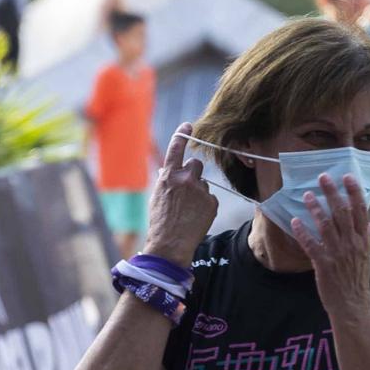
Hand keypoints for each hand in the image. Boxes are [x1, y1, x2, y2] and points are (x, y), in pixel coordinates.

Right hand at [145, 124, 219, 263]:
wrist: (170, 244)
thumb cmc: (160, 221)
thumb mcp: (157, 195)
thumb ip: (167, 179)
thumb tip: (172, 170)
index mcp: (169, 175)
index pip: (176, 147)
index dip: (182, 134)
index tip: (189, 125)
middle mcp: (186, 179)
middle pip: (196, 164)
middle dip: (193, 173)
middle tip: (187, 189)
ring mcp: (200, 190)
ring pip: (203, 182)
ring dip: (198, 191)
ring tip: (188, 209)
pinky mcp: (212, 202)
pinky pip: (210, 198)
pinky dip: (204, 205)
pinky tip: (195, 217)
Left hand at [289, 173, 369, 320]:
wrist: (353, 306)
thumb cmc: (358, 281)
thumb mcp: (367, 258)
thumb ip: (367, 238)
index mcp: (362, 240)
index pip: (360, 210)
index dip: (354, 191)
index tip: (347, 176)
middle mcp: (351, 244)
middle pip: (342, 212)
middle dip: (332, 192)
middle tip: (323, 177)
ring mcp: (337, 253)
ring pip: (326, 225)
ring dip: (315, 208)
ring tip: (306, 194)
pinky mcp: (323, 264)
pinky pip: (311, 244)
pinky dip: (303, 232)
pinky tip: (295, 220)